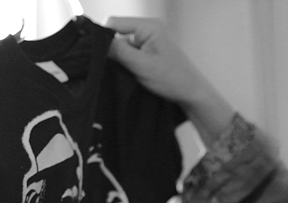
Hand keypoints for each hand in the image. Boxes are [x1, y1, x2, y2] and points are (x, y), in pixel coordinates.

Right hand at [106, 16, 234, 145]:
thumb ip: (118, 51)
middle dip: (113, 49)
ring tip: (128, 72)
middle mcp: (149, 28)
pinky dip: (128, 62)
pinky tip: (132, 73)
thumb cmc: (172, 79)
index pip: (113, 22)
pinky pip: (131, 51)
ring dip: (121, 58)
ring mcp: (150, 39)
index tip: (98, 55)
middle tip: (116, 66)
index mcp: (149, 26)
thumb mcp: (140, 66)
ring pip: (123, 44)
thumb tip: (95, 41)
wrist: (192, 93)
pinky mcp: (150, 50)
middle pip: (117, 32)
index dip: (103, 37)